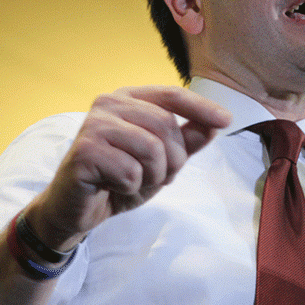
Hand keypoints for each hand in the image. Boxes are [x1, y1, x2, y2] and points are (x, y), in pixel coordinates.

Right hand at [24, 85, 230, 250]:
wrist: (77, 208)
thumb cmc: (118, 178)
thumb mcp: (162, 160)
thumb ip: (187, 140)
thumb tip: (217, 122)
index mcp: (128, 98)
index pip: (171, 95)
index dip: (201, 107)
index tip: (227, 120)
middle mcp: (108, 104)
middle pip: (165, 125)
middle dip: (172, 159)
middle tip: (157, 176)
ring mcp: (93, 125)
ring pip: (151, 148)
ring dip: (152, 175)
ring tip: (135, 181)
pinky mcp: (84, 151)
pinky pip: (130, 171)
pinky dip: (130, 186)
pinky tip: (113, 186)